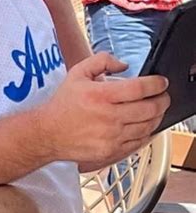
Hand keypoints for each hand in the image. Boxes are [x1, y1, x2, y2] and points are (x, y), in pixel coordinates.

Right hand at [38, 52, 169, 169]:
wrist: (49, 132)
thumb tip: (123, 65)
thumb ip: (101, 61)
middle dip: (162, 100)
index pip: (139, 88)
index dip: (156, 84)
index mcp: (100, 95)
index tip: (161, 82)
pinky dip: (148, 133)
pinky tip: (145, 125)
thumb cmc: (63, 103)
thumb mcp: (77, 73)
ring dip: (157, 116)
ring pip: (148, 127)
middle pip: (149, 109)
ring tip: (156, 109)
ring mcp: (112, 137)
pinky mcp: (112, 151)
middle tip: (163, 95)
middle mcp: (108, 117)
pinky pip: (140, 143)